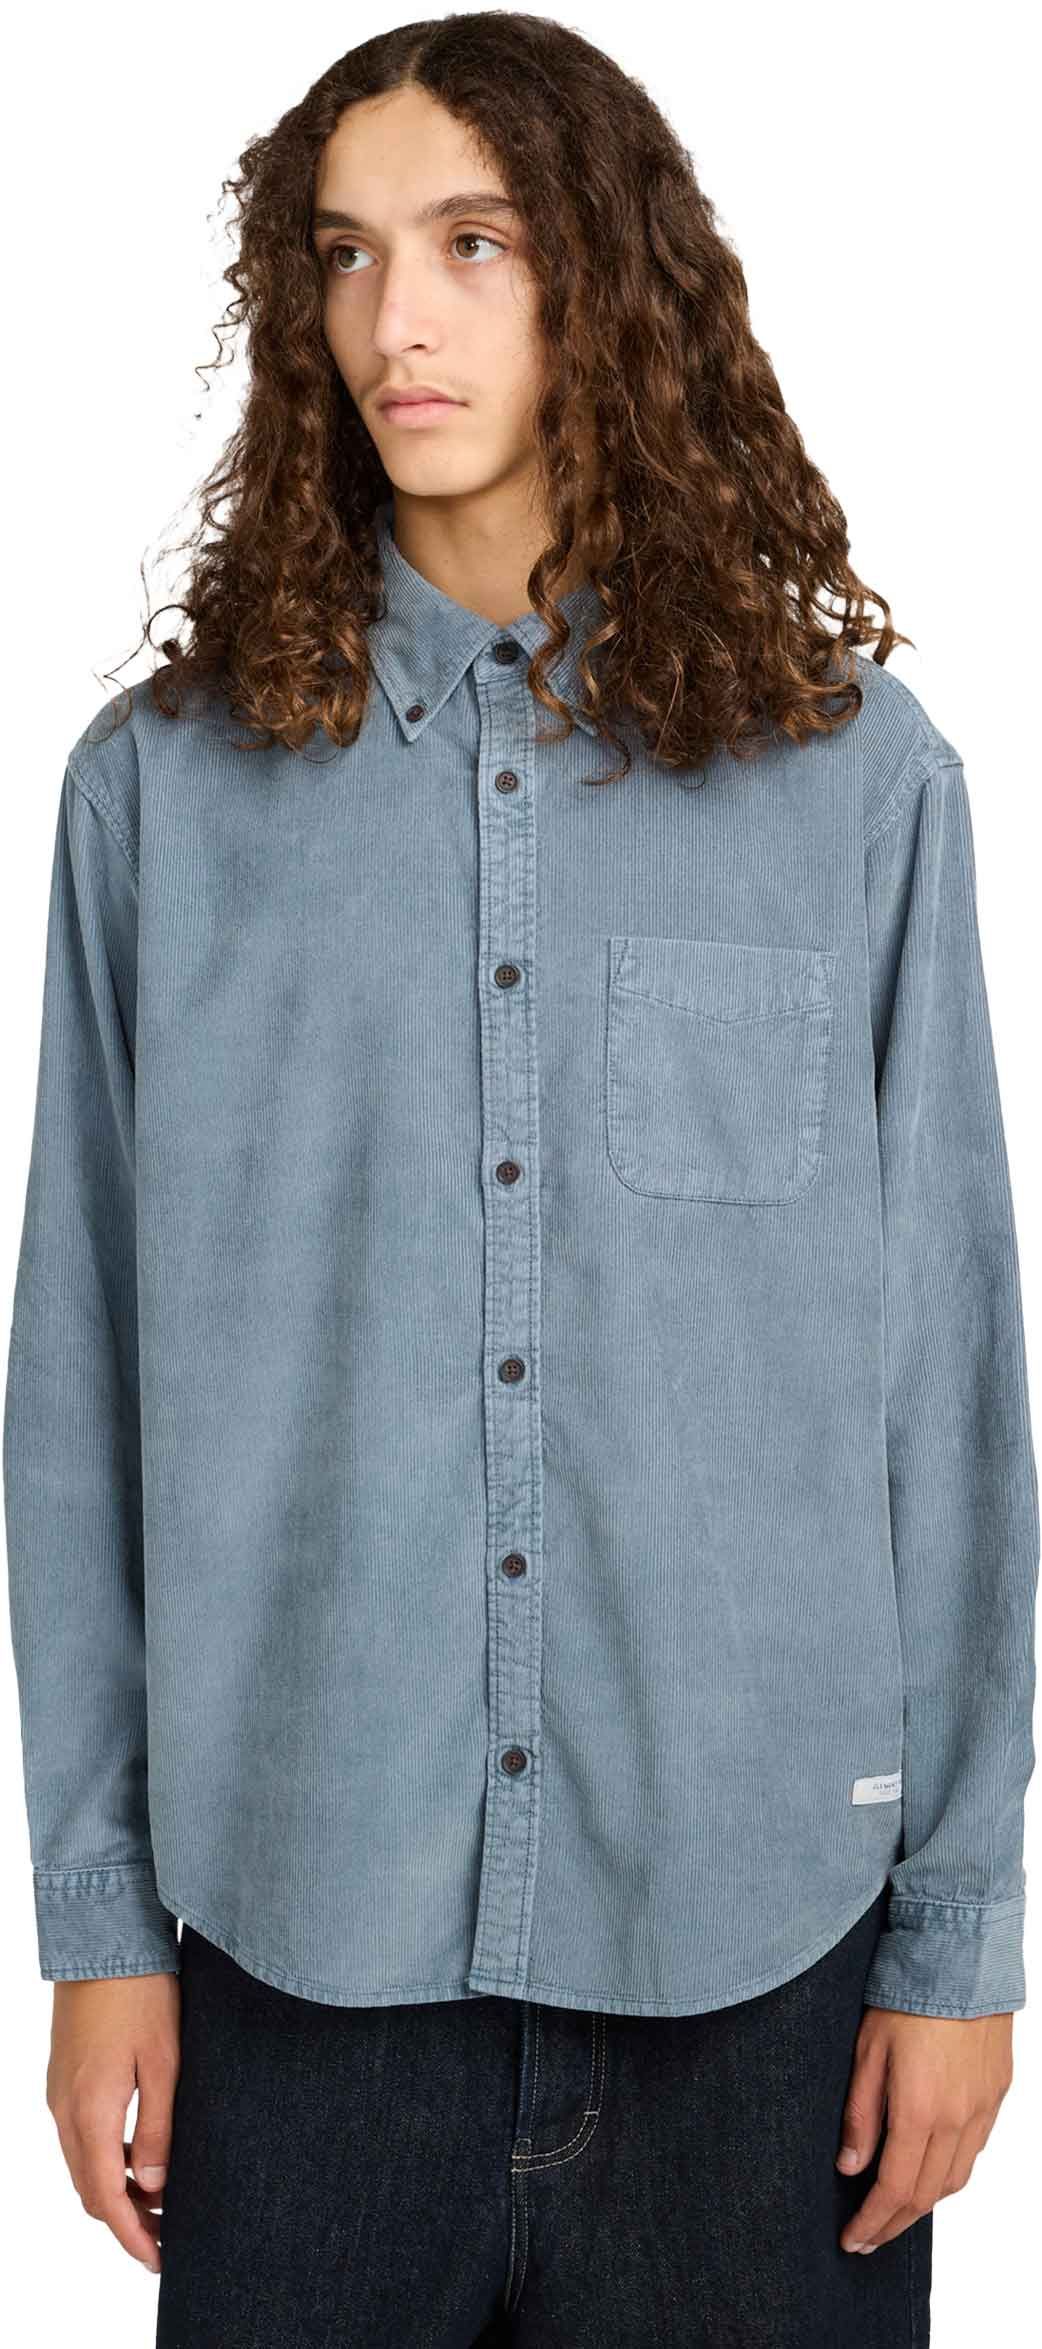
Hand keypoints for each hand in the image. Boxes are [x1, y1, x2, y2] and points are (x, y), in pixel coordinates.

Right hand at [46, 1972, 180, 2273]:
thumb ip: (157, 2128)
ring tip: (160, 2200)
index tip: (157, 2260)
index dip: (131, 2236)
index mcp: (90, 2111)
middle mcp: (65, 2110)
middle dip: (124, 2221)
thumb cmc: (141, 1993)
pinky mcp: (64, 2078)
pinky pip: (79, 2137)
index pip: (106, 2197)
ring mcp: (60, 2094)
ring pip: (83, 2165)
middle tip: (165, 2236)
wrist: (103, 1940)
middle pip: (90, 2189)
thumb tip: (154, 2186)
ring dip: (115, 2190)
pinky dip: (105, 2160)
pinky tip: (139, 2155)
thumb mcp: (164, 2061)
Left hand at [835, 2005, 1013, 2251]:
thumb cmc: (906, 1998)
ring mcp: (982, 2109)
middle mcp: (957, 2120)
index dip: (872, 2221)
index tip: (852, 2239)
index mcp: (920, 2112)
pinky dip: (949, 2173)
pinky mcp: (996, 2094)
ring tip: (894, 2211)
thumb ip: (860, 2115)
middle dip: (894, 2223)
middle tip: (868, 2238)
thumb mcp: (866, 2053)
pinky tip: (930, 2170)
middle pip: (927, 2195)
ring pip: (955, 2179)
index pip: (895, 2189)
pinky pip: (973, 2151)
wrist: (960, 1959)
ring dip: (924, 2203)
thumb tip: (850, 2166)